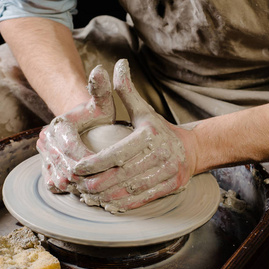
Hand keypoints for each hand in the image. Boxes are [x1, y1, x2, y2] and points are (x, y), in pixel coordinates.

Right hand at [36, 65, 114, 192]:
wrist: (81, 126)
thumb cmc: (96, 116)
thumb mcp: (101, 103)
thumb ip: (101, 90)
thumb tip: (100, 70)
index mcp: (58, 127)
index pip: (72, 149)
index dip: (93, 160)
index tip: (115, 166)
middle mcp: (45, 142)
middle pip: (65, 167)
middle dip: (90, 176)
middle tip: (113, 183)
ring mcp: (43, 157)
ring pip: (60, 179)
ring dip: (82, 187)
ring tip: (107, 188)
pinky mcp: (45, 171)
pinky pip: (55, 186)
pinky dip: (73, 191)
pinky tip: (93, 190)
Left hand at [73, 59, 196, 212]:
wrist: (192, 149)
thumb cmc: (160, 130)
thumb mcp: (144, 111)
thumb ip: (127, 91)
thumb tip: (117, 64)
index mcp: (150, 135)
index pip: (117, 153)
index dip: (94, 163)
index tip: (76, 168)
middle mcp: (161, 154)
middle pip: (121, 175)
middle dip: (96, 183)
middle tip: (78, 187)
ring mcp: (168, 172)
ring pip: (131, 190)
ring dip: (107, 196)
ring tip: (89, 197)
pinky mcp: (171, 186)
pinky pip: (143, 199)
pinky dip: (124, 204)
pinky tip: (108, 204)